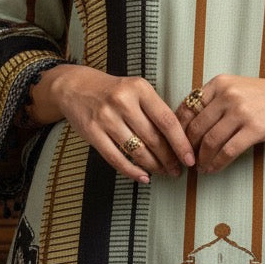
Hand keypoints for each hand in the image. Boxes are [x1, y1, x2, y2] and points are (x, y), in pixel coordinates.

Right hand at [30, 64, 194, 183]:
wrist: (75, 86)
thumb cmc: (112, 90)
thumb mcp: (136, 89)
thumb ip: (154, 109)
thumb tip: (178, 139)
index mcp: (139, 88)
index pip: (166, 120)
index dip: (180, 143)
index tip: (190, 158)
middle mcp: (123, 101)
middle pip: (153, 138)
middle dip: (169, 159)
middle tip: (177, 169)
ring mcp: (106, 117)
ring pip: (137, 151)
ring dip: (154, 166)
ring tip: (164, 172)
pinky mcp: (92, 132)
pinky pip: (116, 158)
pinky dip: (132, 171)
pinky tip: (143, 176)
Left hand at [175, 74, 264, 173]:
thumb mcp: (240, 88)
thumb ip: (217, 100)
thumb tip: (193, 124)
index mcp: (221, 82)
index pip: (187, 106)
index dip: (178, 128)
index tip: (175, 142)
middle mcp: (228, 94)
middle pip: (195, 126)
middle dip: (186, 148)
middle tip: (184, 161)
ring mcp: (241, 110)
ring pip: (209, 141)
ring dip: (201, 159)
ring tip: (199, 168)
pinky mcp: (255, 128)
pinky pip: (228, 151)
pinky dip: (217, 164)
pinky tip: (214, 169)